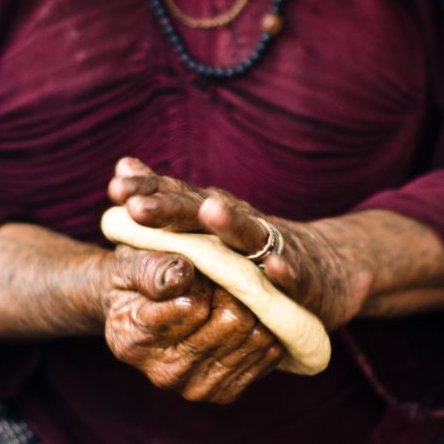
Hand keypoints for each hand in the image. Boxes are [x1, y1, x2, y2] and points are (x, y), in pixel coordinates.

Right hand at [98, 245, 285, 403]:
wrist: (137, 311)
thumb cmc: (134, 280)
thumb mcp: (131, 263)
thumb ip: (152, 269)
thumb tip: (180, 278)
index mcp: (132, 341)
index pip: (193, 306)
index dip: (203, 279)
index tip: (193, 269)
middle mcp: (163, 374)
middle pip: (232, 322)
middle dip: (232, 291)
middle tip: (217, 279)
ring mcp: (196, 388)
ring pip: (255, 337)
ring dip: (250, 307)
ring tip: (225, 296)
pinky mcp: (224, 393)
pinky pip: (267, 354)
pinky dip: (263, 328)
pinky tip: (240, 316)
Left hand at [108, 157, 374, 329]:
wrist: (329, 268)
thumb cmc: (254, 248)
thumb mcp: (208, 223)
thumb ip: (168, 197)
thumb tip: (122, 166)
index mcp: (214, 215)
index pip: (177, 198)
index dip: (149, 192)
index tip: (114, 188)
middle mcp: (242, 224)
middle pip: (203, 211)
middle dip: (172, 208)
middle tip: (138, 208)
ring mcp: (276, 248)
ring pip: (251, 234)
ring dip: (232, 224)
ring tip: (210, 214)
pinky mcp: (304, 276)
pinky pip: (295, 272)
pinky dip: (285, 270)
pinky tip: (274, 269)